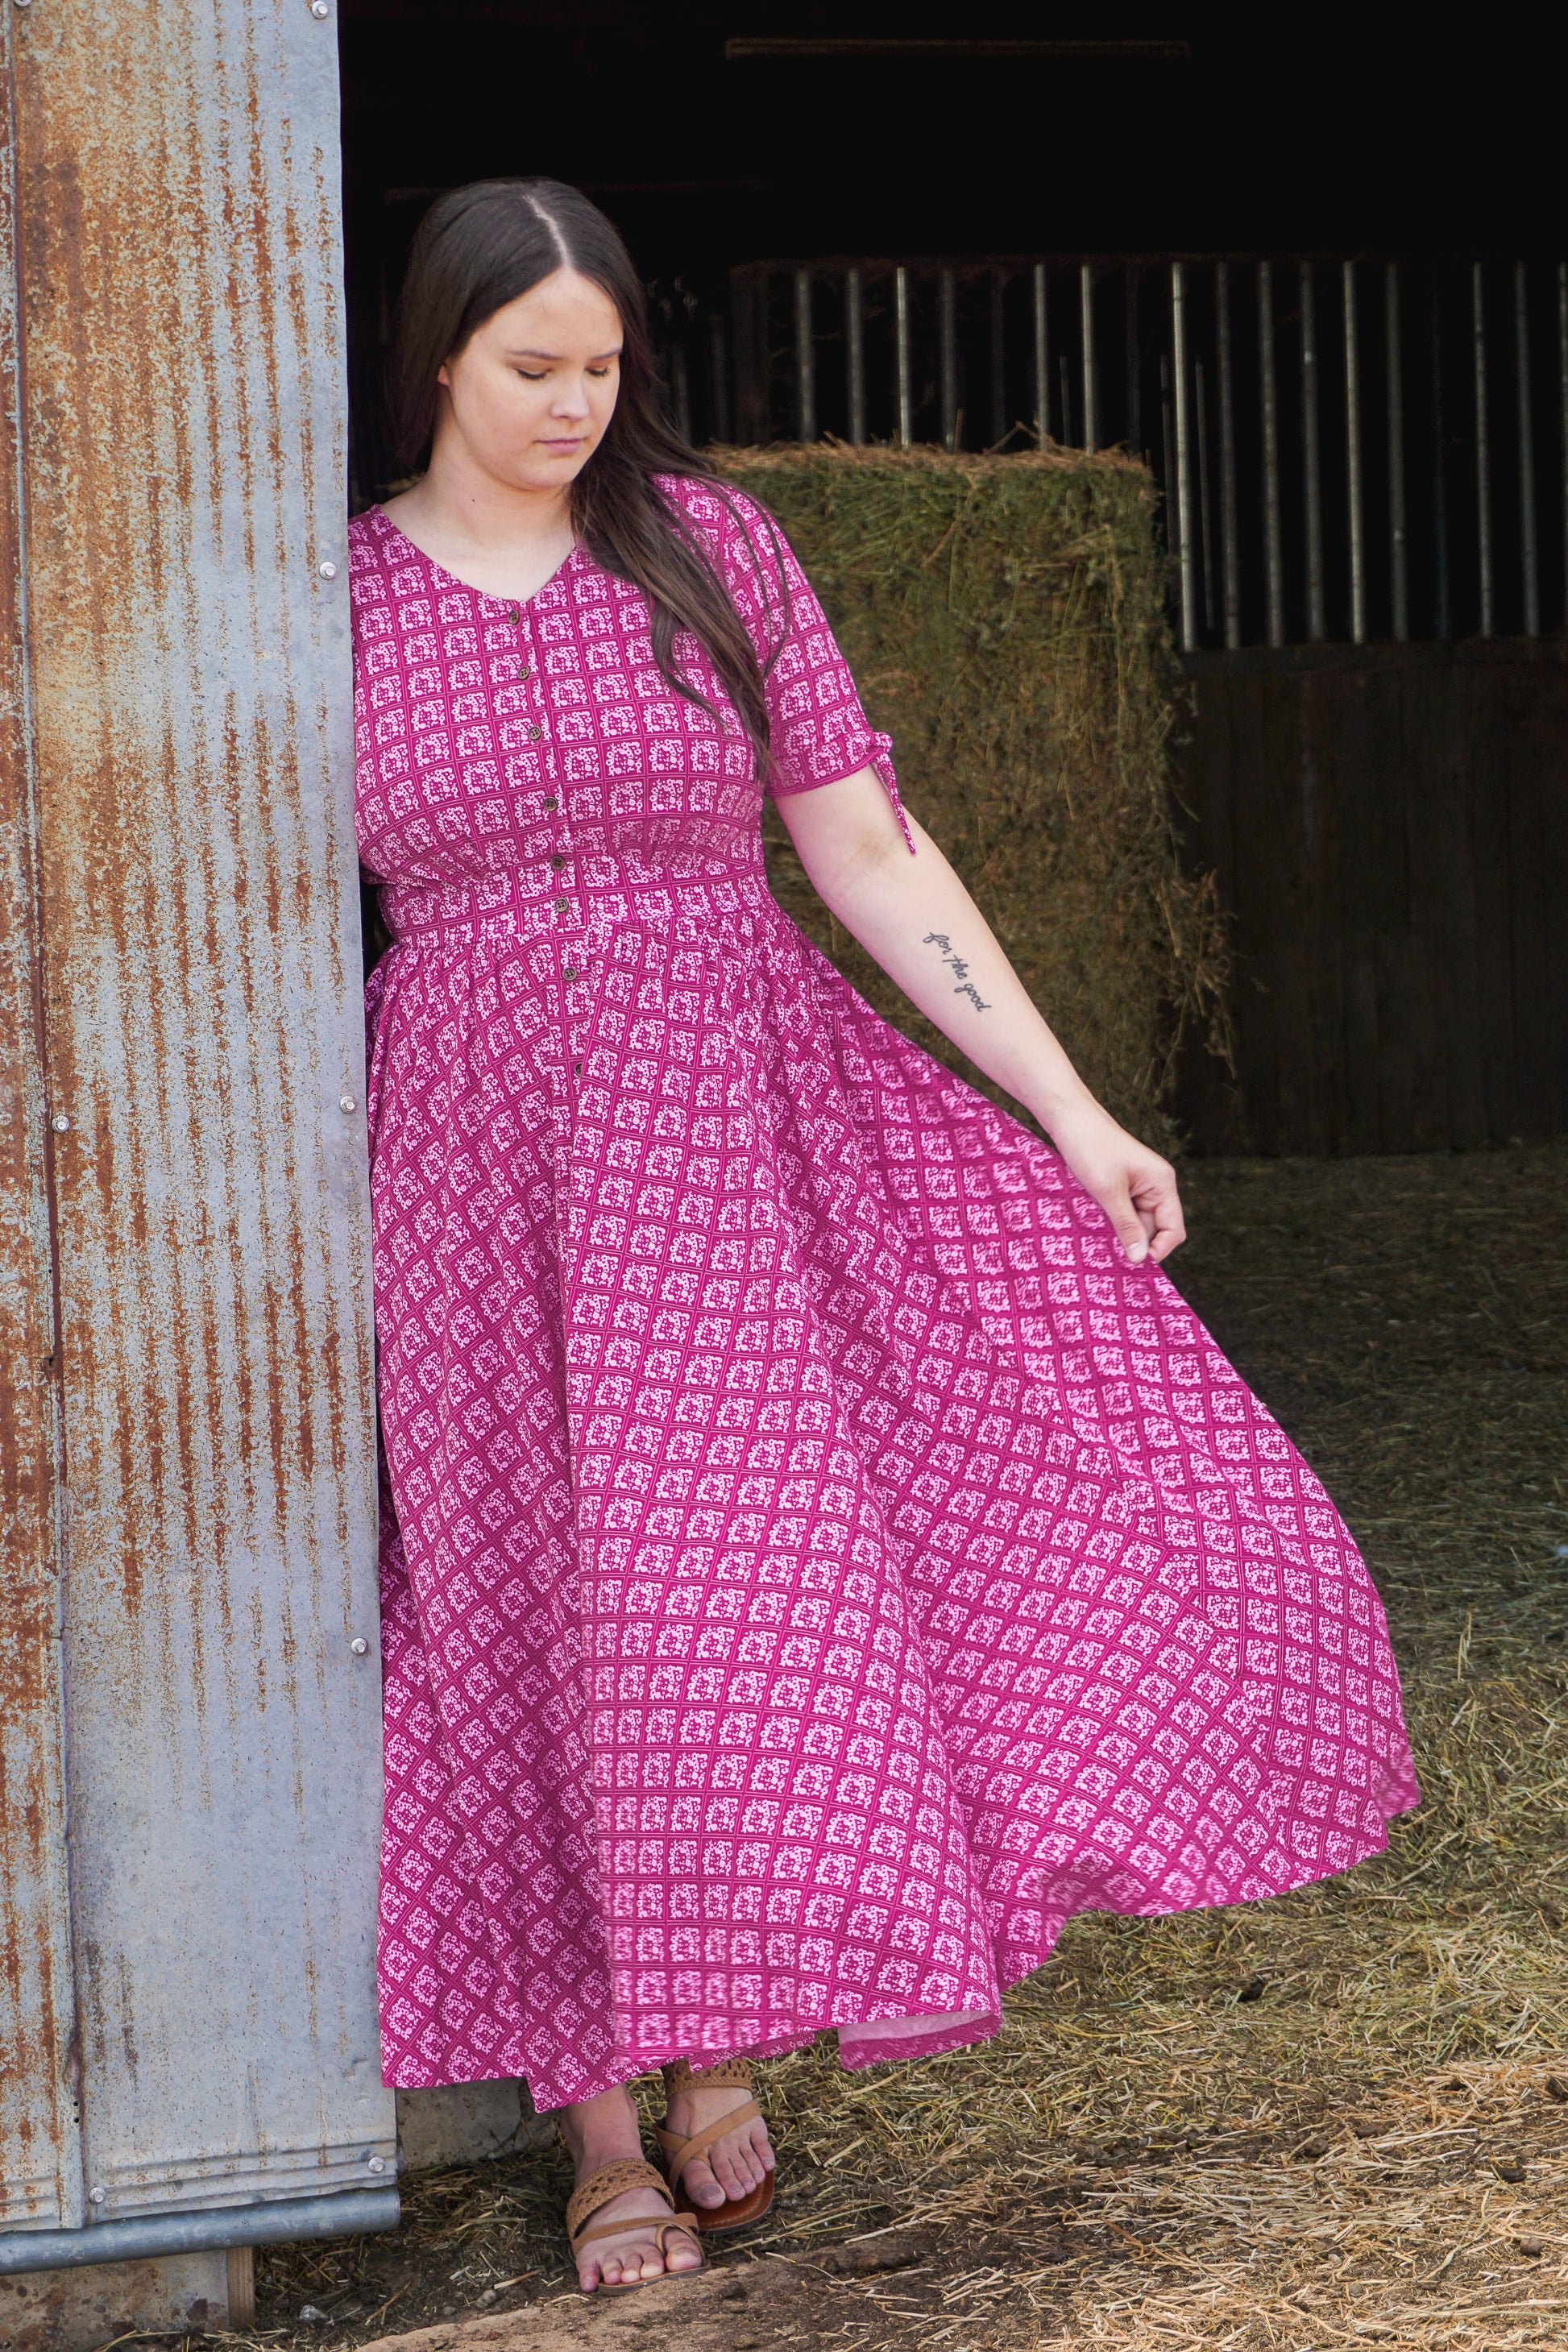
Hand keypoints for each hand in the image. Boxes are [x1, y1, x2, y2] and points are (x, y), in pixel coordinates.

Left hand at [1044, 1100, 1185, 1265]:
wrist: (1069, 1119)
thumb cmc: (1091, 1148)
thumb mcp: (1108, 1191)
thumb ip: (1126, 1226)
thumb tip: (1139, 1258)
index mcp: (1162, 1183)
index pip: (1173, 1229)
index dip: (1158, 1250)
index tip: (1133, 1264)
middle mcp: (1156, 1186)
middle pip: (1154, 1229)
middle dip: (1134, 1242)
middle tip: (1109, 1253)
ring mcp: (1139, 1186)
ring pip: (1136, 1223)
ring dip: (1120, 1232)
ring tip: (1098, 1236)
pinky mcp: (1121, 1186)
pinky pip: (1122, 1213)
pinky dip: (1111, 1222)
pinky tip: (1095, 1225)